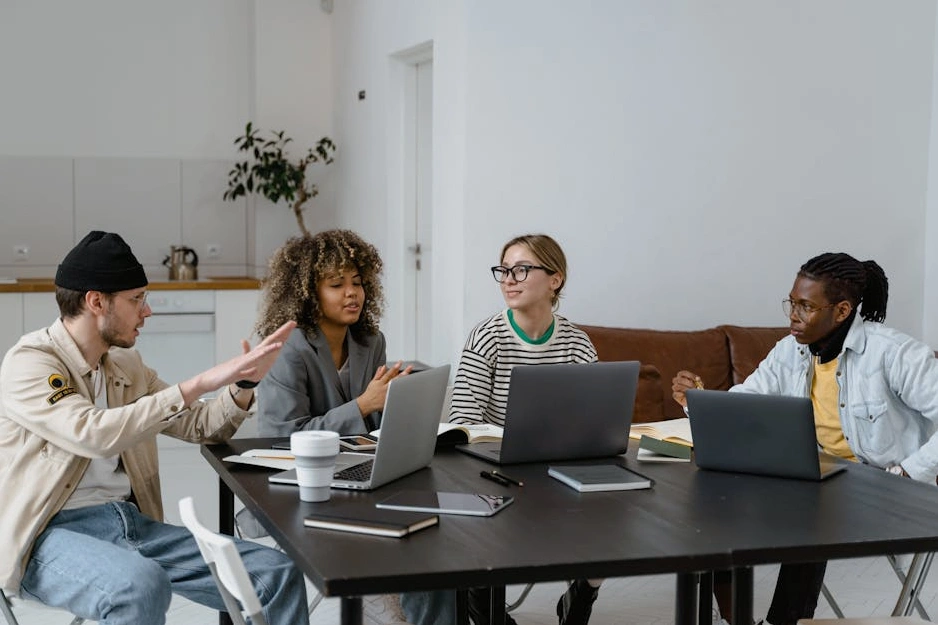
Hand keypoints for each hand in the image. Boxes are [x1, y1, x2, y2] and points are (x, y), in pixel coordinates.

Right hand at [179, 321, 296, 404]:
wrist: (210, 379)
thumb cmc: (224, 375)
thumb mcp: (240, 372)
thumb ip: (248, 369)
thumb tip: (254, 368)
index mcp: (252, 357)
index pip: (269, 344)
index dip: (280, 337)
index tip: (290, 329)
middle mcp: (250, 355)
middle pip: (269, 341)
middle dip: (282, 332)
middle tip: (293, 323)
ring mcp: (245, 359)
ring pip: (263, 348)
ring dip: (275, 342)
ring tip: (286, 336)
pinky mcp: (240, 365)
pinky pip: (253, 358)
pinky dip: (263, 353)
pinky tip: (270, 350)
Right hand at [356, 360, 412, 415]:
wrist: (367, 404)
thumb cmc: (370, 393)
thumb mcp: (373, 382)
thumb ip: (379, 374)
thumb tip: (383, 367)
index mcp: (381, 383)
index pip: (388, 374)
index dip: (394, 368)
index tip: (399, 363)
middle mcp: (385, 388)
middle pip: (395, 380)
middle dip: (403, 374)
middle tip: (409, 368)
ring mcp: (388, 395)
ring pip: (397, 388)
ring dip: (404, 383)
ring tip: (411, 378)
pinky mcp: (390, 401)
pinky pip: (397, 396)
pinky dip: (402, 393)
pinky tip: (408, 389)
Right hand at [671, 370, 702, 407]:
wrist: (694, 398)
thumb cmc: (695, 389)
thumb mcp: (698, 384)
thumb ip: (698, 381)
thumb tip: (697, 379)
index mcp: (682, 376)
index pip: (682, 373)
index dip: (690, 375)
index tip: (697, 379)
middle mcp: (677, 381)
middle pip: (679, 380)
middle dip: (688, 383)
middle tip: (694, 387)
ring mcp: (675, 388)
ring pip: (676, 386)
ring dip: (684, 389)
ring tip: (691, 392)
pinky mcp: (675, 395)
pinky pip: (675, 394)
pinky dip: (680, 394)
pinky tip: (685, 395)